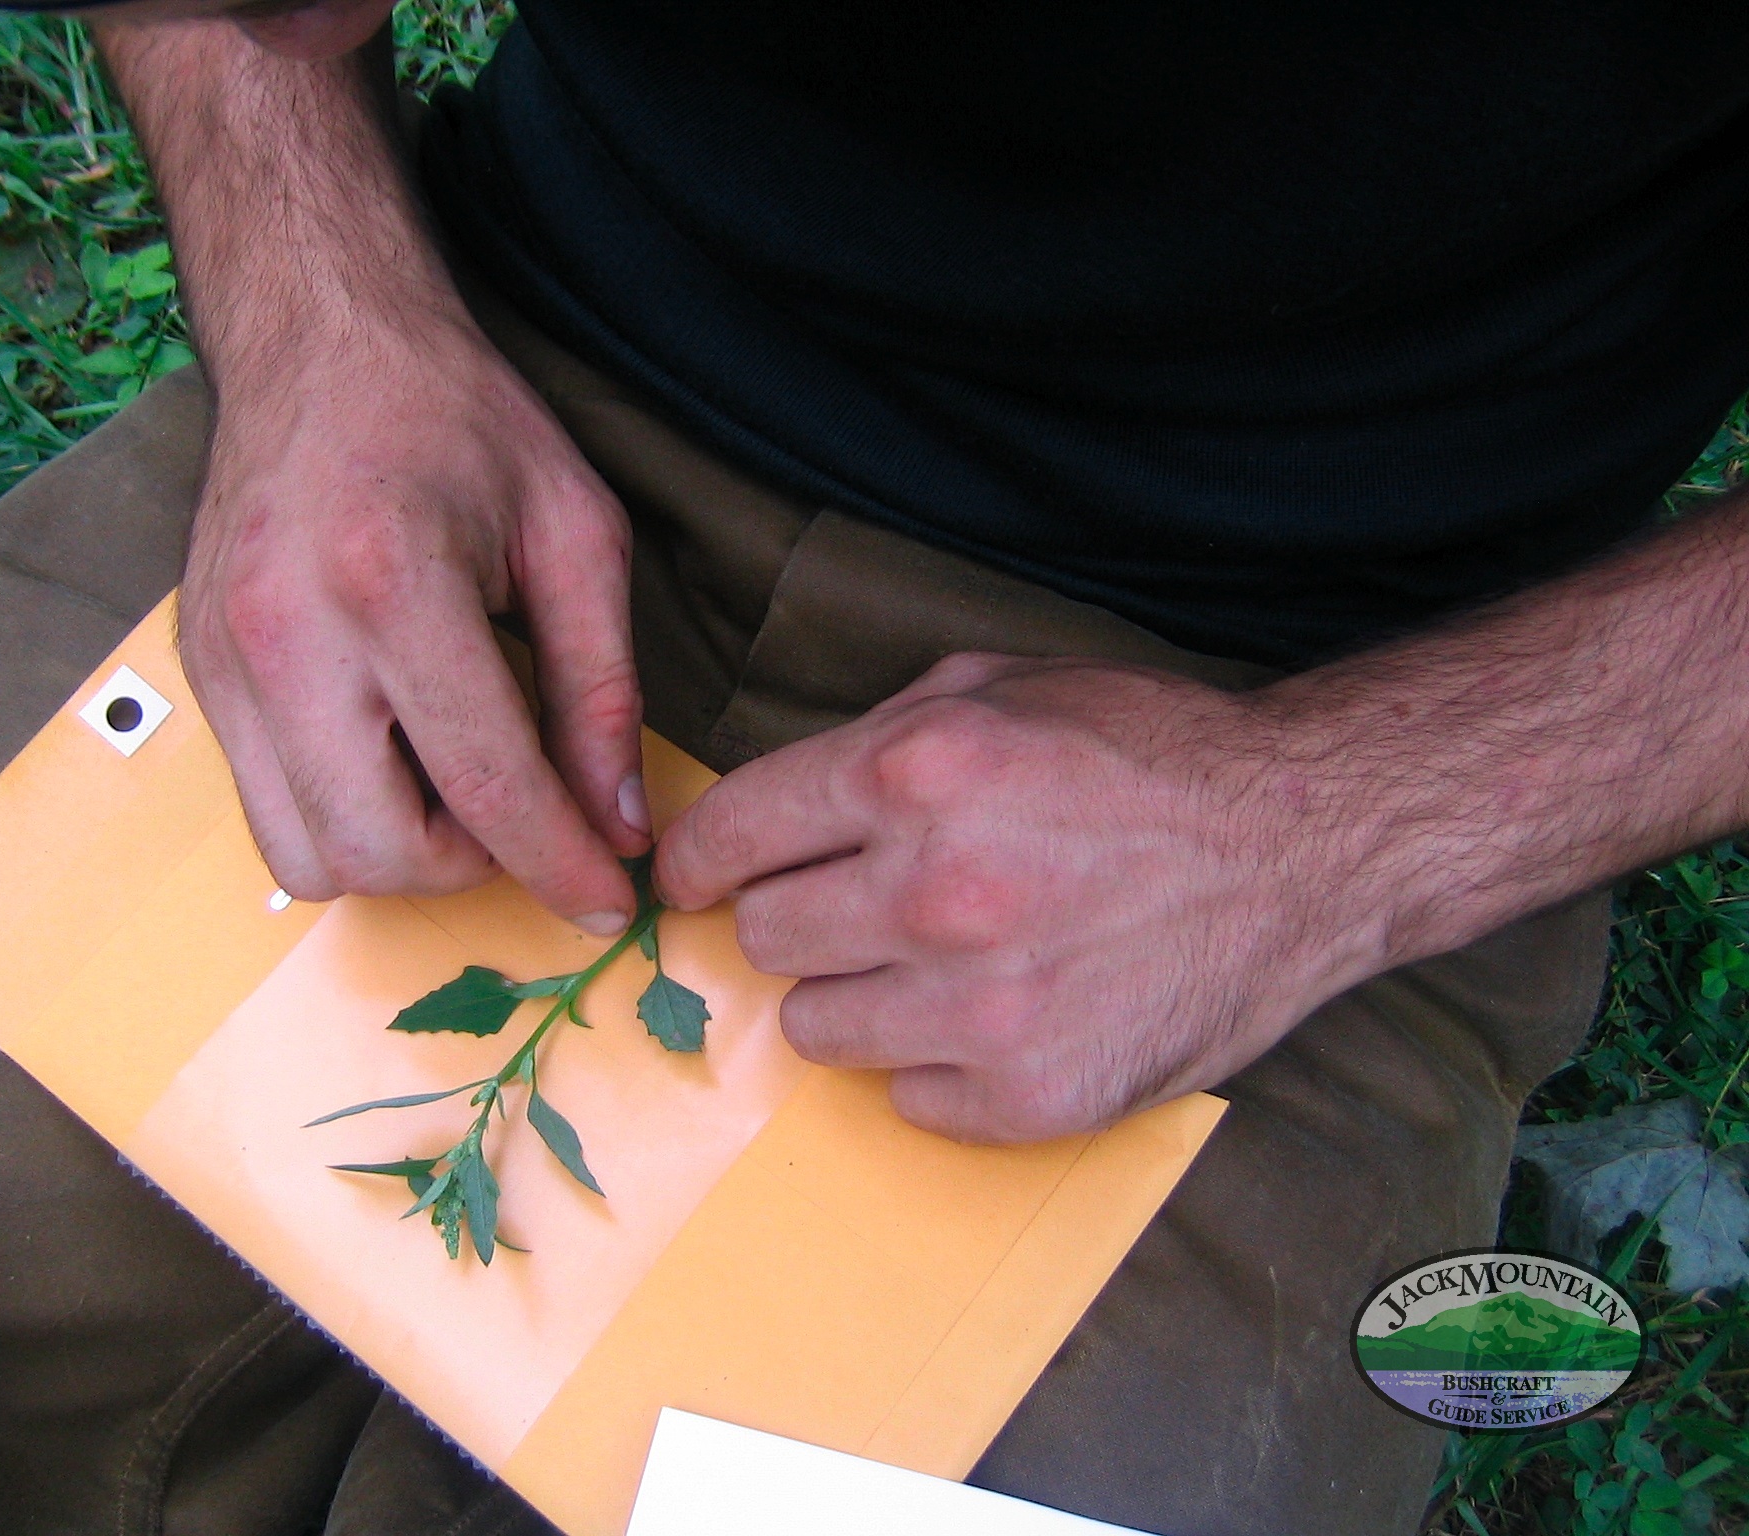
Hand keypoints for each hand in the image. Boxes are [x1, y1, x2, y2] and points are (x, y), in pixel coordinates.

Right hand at [179, 298, 650, 926]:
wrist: (318, 341)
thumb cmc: (456, 420)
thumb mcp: (574, 532)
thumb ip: (602, 688)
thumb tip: (620, 826)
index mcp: (393, 584)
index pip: (485, 786)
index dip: (561, 865)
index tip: (609, 900)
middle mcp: (287, 635)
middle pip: (379, 851)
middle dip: (471, 867)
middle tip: (522, 810)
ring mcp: (225, 662)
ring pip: (308, 859)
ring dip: (399, 853)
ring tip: (453, 777)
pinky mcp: (200, 675)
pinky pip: (266, 811)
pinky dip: (343, 818)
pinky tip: (394, 749)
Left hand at [654, 653, 1387, 1141]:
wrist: (1305, 845)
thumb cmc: (1147, 754)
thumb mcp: (998, 687)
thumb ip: (871, 739)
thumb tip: (767, 811)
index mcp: (913, 770)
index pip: (729, 837)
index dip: (695, 863)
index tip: (693, 882)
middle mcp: (934, 890)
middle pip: (764, 939)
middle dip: (799, 919)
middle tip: (863, 907)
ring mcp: (982, 1005)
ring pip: (814, 1031)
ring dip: (857, 997)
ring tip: (937, 963)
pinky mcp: (1031, 1096)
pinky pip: (905, 1101)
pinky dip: (935, 1066)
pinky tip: (999, 1015)